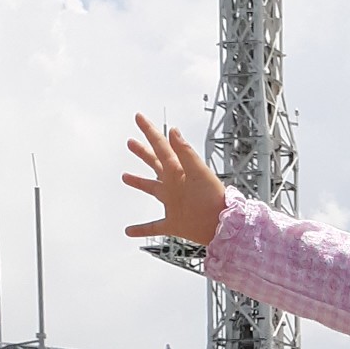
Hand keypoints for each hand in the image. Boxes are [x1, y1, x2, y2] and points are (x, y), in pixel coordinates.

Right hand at [122, 114, 227, 244]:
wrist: (224, 226)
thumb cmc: (214, 198)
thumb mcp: (199, 172)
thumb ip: (186, 152)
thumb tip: (173, 131)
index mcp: (178, 171)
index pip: (161, 146)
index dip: (150, 131)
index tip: (139, 117)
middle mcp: (173, 185)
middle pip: (155, 164)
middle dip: (143, 153)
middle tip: (130, 142)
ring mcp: (173, 204)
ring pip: (152, 189)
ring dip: (139, 182)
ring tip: (125, 176)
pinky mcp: (174, 223)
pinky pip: (154, 227)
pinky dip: (142, 229)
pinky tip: (129, 231)